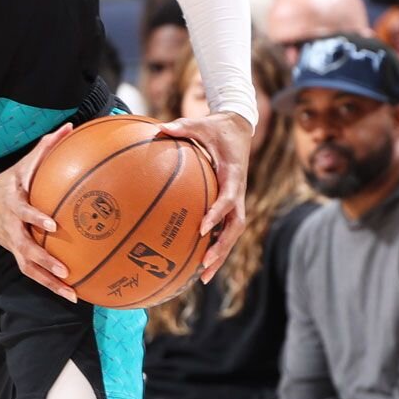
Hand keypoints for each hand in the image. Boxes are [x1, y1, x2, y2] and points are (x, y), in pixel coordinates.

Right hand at [0, 123, 75, 300]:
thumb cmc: (6, 181)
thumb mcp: (22, 164)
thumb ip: (45, 148)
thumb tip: (70, 127)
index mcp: (13, 205)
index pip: (23, 212)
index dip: (35, 217)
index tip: (52, 223)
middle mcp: (11, 228)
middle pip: (25, 247)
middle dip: (43, 260)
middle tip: (64, 270)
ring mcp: (11, 243)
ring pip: (28, 266)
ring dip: (49, 281)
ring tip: (72, 294)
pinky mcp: (15, 253)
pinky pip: (32, 272)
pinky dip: (49, 284)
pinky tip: (72, 293)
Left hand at [157, 111, 249, 284]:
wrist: (238, 127)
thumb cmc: (216, 127)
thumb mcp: (201, 123)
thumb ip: (182, 126)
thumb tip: (160, 127)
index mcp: (233, 174)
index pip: (228, 199)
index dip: (217, 214)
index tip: (203, 228)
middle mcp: (238, 191)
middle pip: (235, 226)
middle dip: (222, 247)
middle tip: (205, 264)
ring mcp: (236, 199)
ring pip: (233, 232)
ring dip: (221, 254)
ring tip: (203, 276)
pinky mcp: (231, 202)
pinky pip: (225, 228)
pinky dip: (216, 244)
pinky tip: (198, 261)